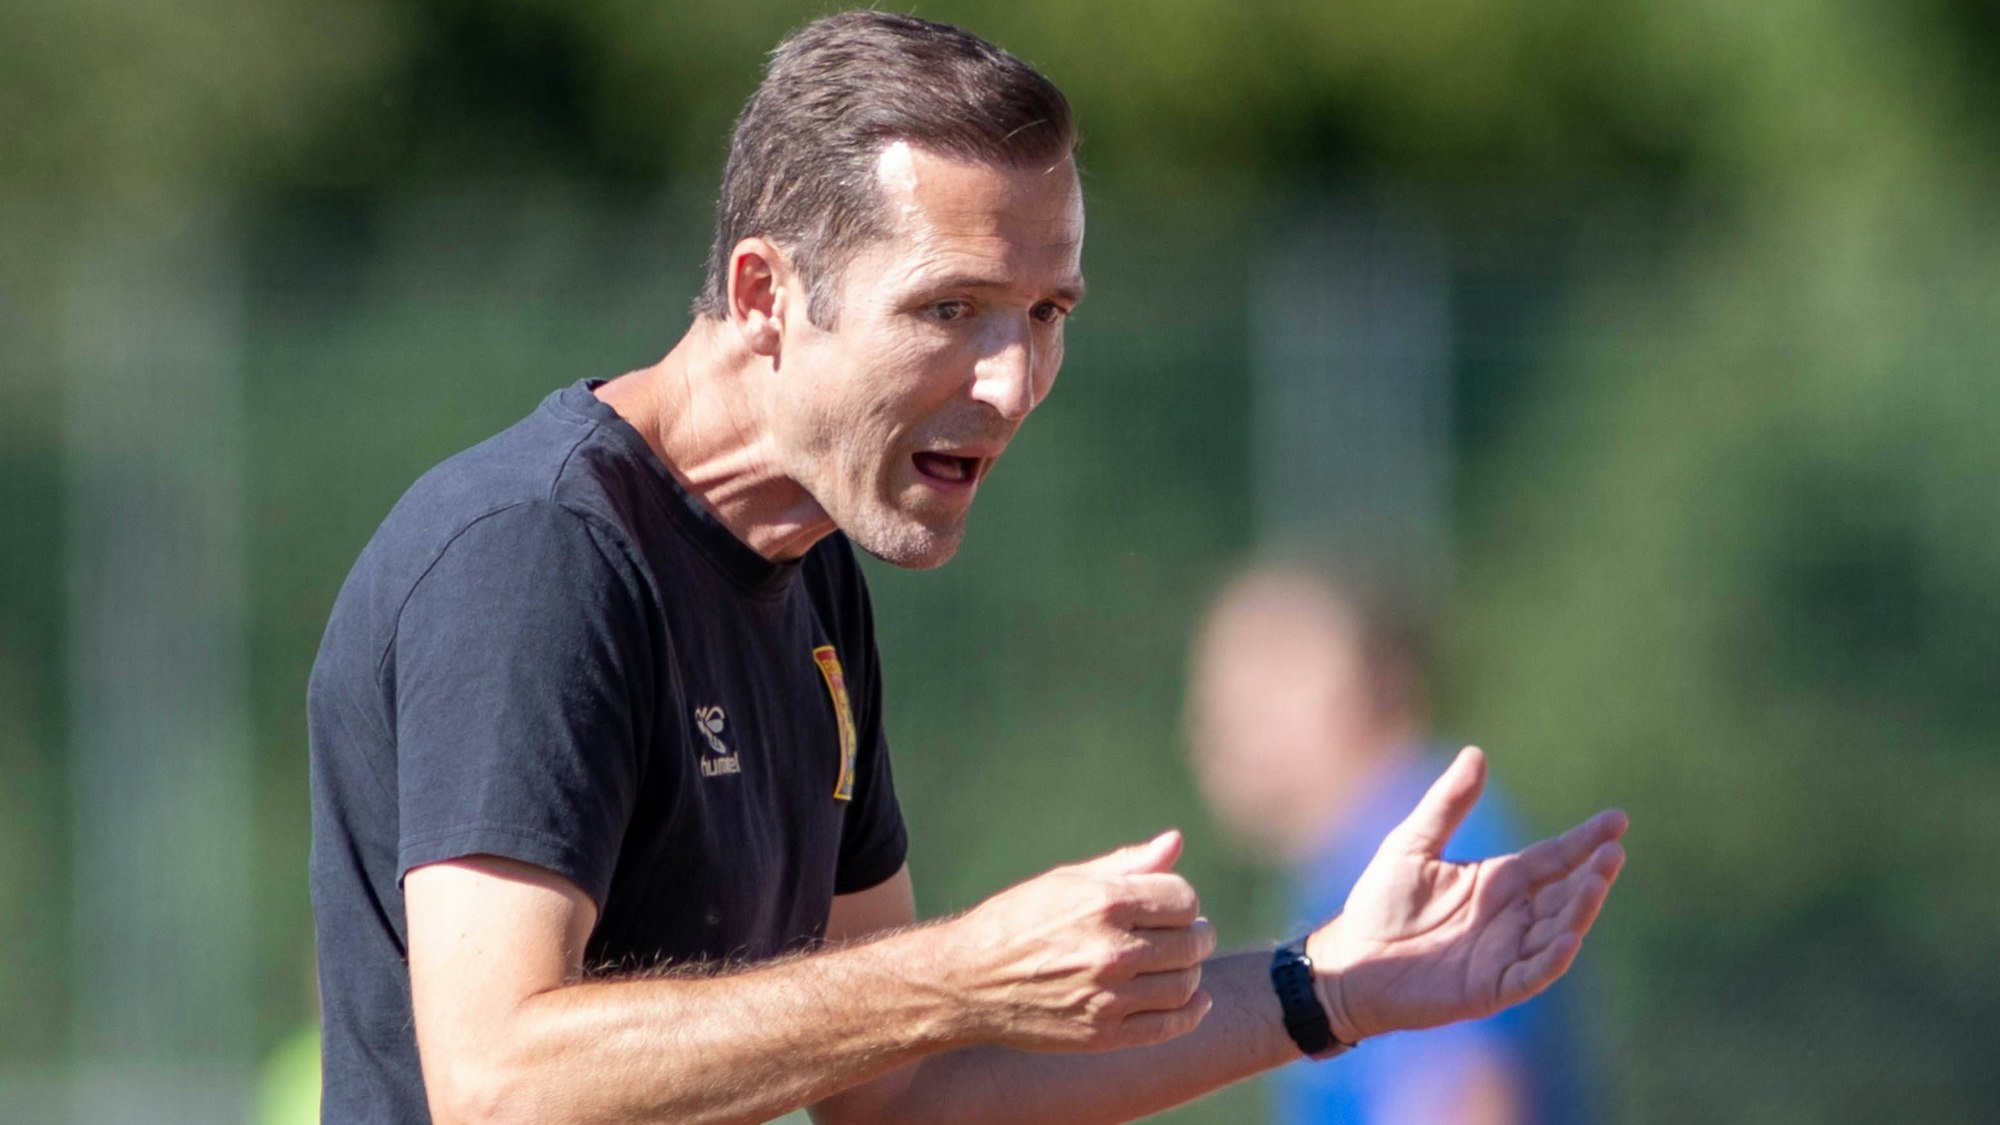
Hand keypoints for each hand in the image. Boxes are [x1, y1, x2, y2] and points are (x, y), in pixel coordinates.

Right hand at [939, 830, 1217, 1051]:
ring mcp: (1108, 996)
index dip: (1183, 901)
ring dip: (1193, 971)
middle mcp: (1110, 950)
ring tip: (1180, 964)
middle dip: (1196, 935)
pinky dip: (1191, 1013)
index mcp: (1104, 902)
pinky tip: (1195, 1000)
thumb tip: (1175, 842)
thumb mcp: (1067, 881)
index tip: (1172, 906)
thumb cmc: (1017, 921)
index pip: (1184, 900)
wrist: (968, 981)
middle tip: (1189, 934)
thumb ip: (1127, 865)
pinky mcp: (1103, 1034)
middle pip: (1191, 942)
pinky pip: (1168, 1025)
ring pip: (1185, 984)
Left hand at [1305, 747, 1627, 1042]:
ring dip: (1581, 910)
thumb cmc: (1380, 904)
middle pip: (1566, 893)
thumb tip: (1476, 752)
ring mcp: (1506, 954)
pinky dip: (1553, 958)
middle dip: (1593, 874)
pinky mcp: (1492, 988)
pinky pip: (1533, 974)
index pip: (1554, 857)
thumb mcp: (1413, 843)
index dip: (1586, 840)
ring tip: (1599, 882)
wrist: (1352, 961)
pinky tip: (1569, 938)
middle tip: (1613, 851)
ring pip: (1558, 930)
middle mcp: (1511, 916)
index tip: (1618, 820)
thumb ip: (1447, 804)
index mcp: (1499, 881)